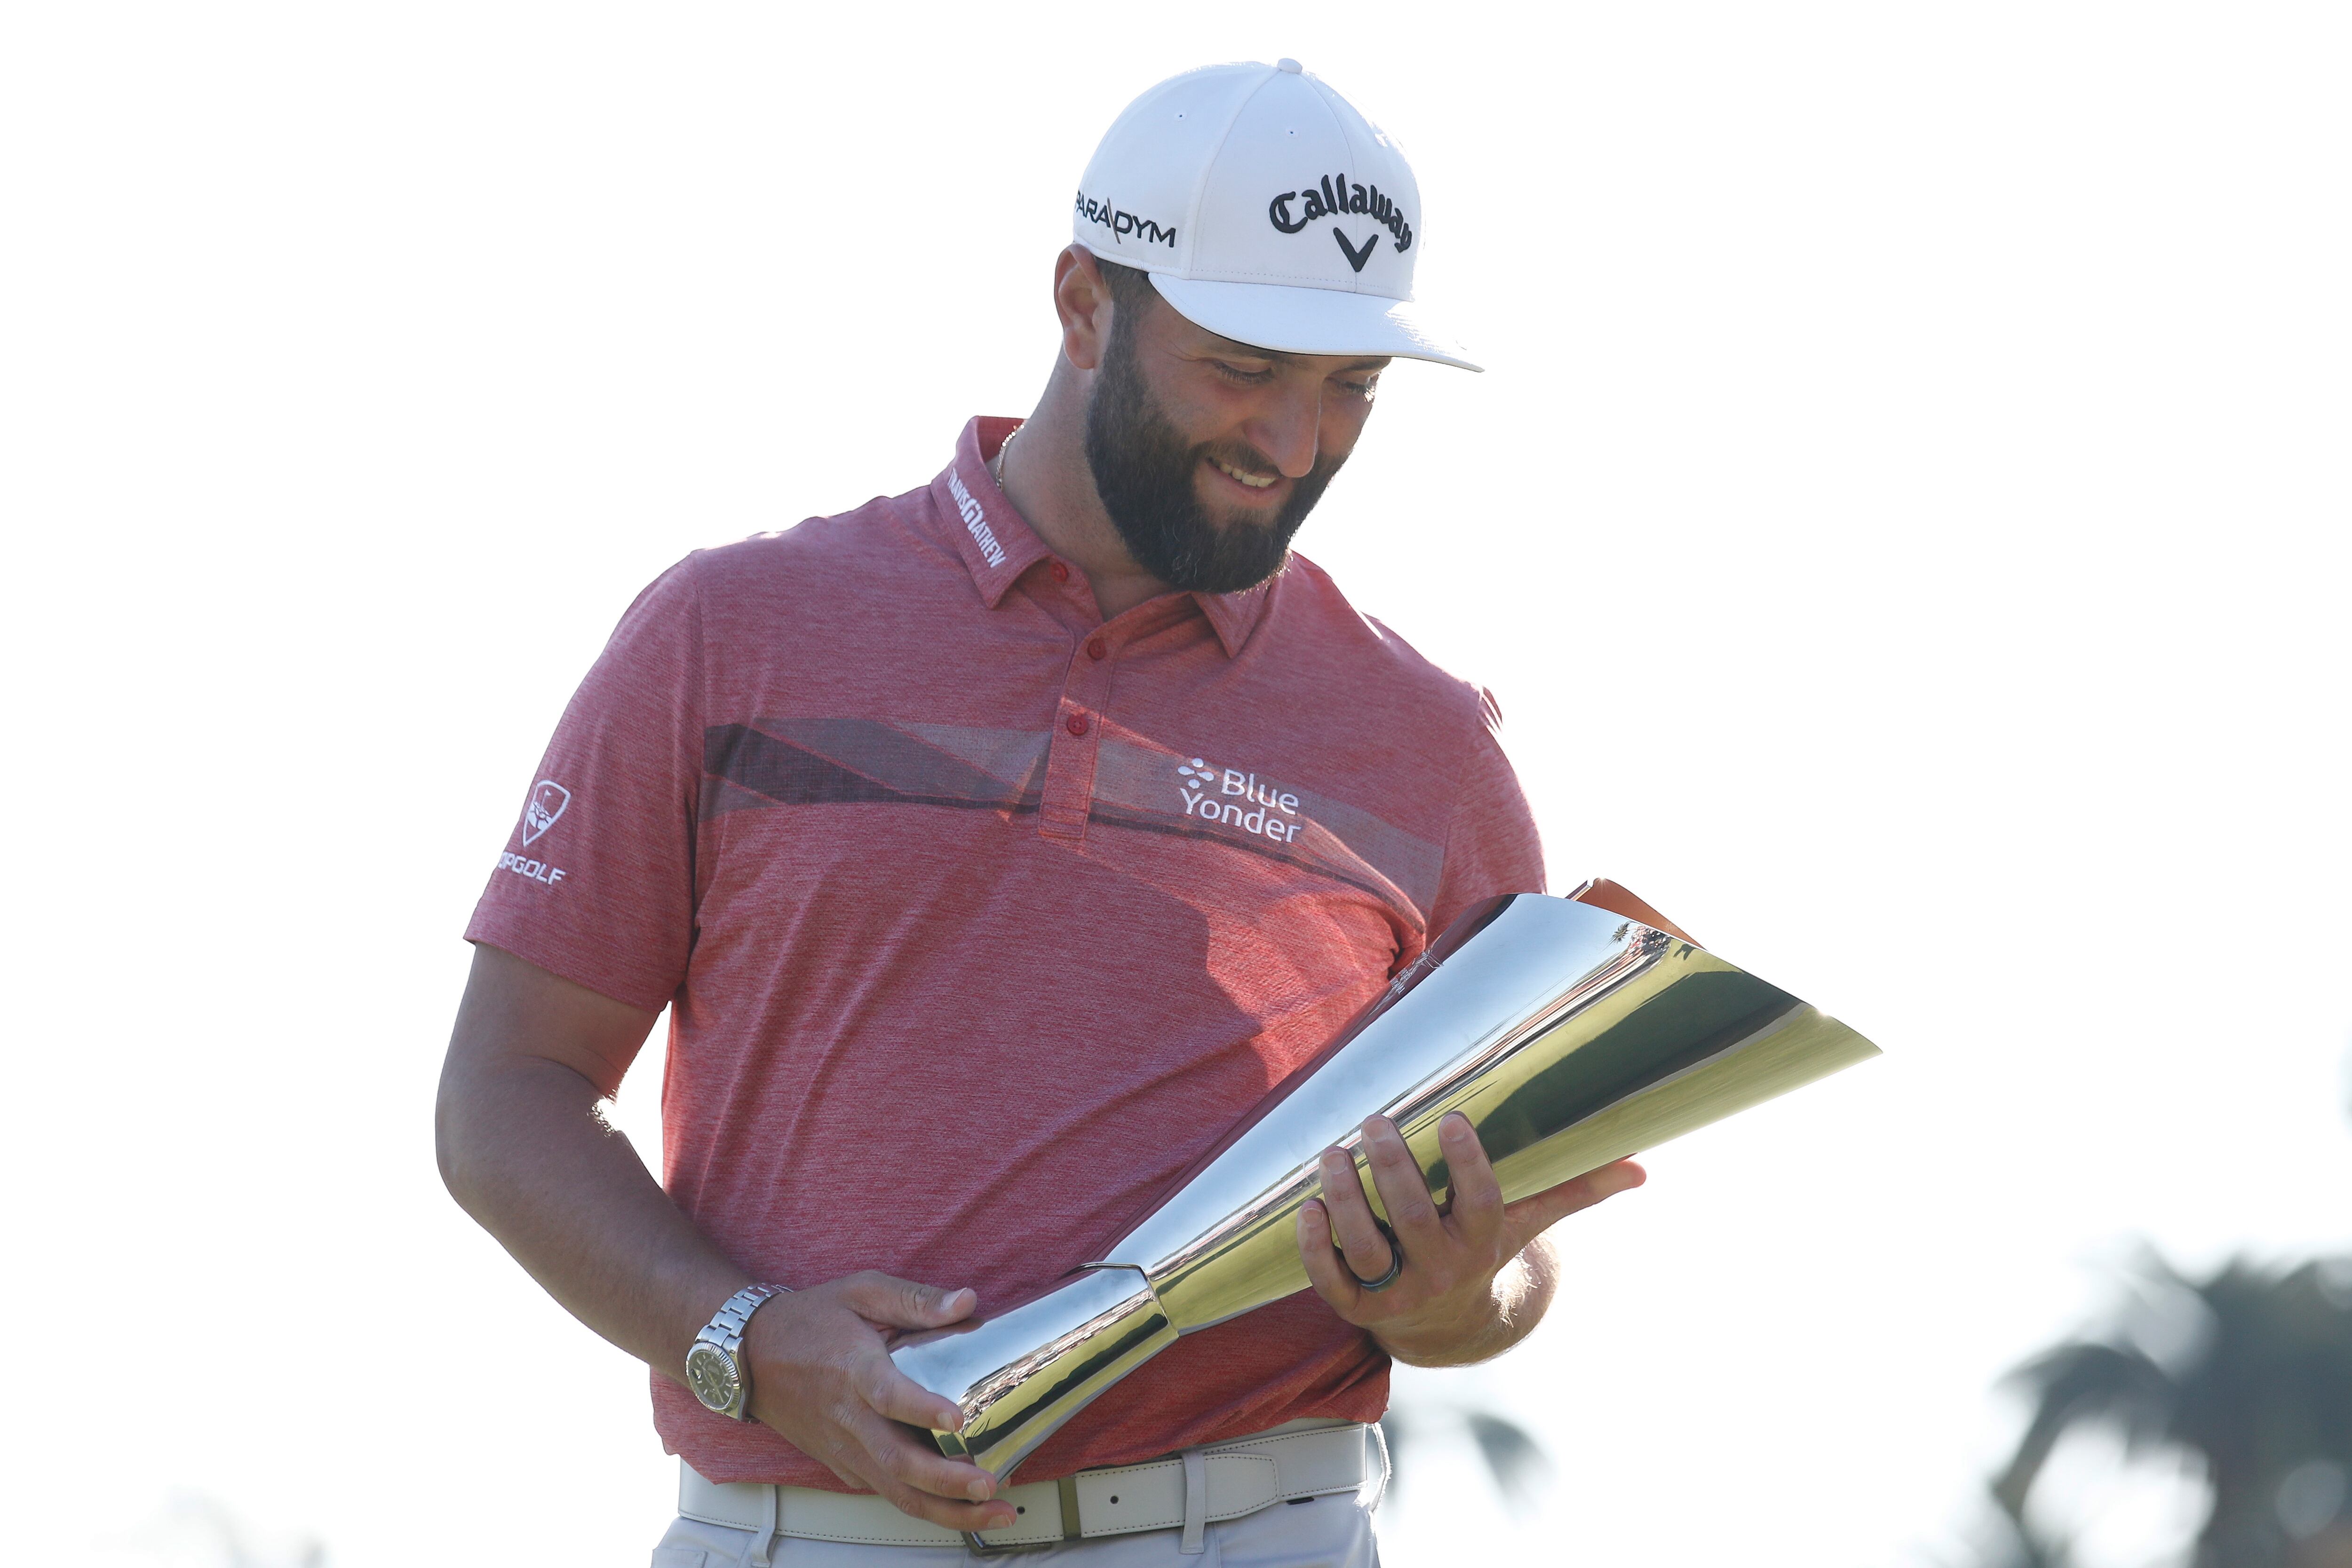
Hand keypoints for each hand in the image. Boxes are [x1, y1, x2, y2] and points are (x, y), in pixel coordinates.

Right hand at [742, 1271, 1018, 1531]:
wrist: (750, 1355)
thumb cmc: (812, 1319)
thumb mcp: (862, 1291)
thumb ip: (915, 1299)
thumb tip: (968, 1300)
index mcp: (854, 1368)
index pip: (887, 1395)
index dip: (921, 1409)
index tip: (956, 1418)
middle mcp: (848, 1417)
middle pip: (896, 1460)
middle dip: (946, 1480)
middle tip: (989, 1483)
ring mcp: (844, 1448)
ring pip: (895, 1490)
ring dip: (945, 1509)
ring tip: (993, 1512)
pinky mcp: (842, 1464)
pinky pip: (884, 1491)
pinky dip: (923, 1505)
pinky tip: (962, 1508)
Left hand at [1296, 1113, 1644, 1361]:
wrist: (1448, 1327)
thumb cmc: (1483, 1251)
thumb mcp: (1527, 1223)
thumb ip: (1575, 1190)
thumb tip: (1641, 1166)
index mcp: (1481, 1244)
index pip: (1480, 1203)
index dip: (1467, 1164)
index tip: (1453, 1117)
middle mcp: (1439, 1271)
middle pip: (1414, 1219)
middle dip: (1392, 1167)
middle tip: (1375, 1120)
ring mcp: (1395, 1293)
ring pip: (1366, 1248)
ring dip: (1345, 1199)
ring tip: (1333, 1152)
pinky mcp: (1355, 1307)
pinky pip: (1329, 1281)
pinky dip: (1315, 1247)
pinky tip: (1305, 1207)